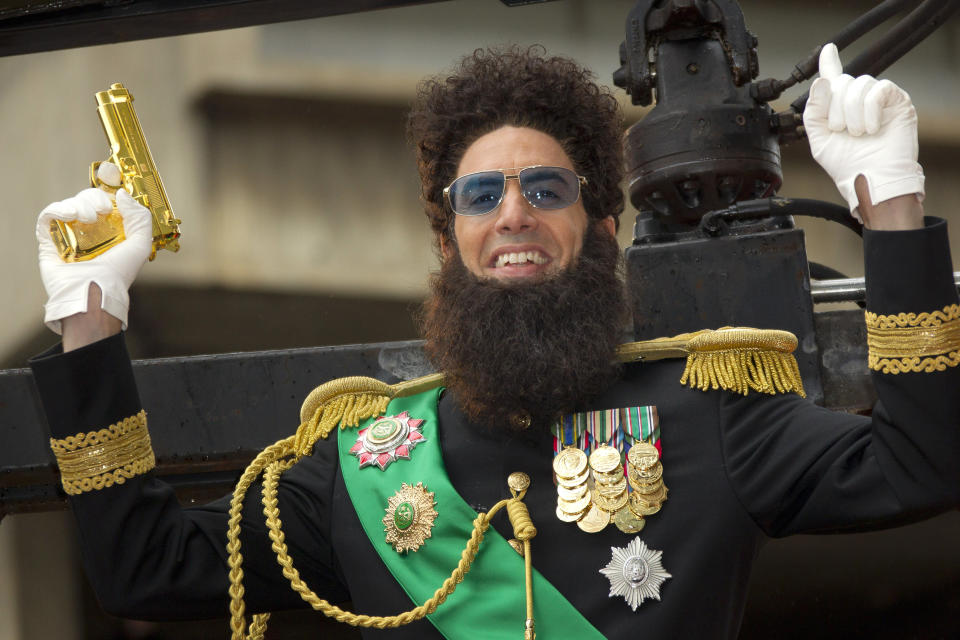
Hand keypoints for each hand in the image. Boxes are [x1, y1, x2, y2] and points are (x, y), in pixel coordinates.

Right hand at [36, 165, 152, 333]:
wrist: (93, 291)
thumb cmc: (118, 272)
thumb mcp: (140, 244)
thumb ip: (140, 217)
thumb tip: (123, 194)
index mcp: (110, 231)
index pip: (106, 202)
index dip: (108, 190)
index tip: (112, 180)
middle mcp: (89, 231)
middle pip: (88, 200)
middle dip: (95, 198)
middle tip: (103, 209)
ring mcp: (69, 235)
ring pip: (69, 205)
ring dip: (79, 204)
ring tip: (87, 217)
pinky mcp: (49, 240)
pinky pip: (48, 215)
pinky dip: (58, 209)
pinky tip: (70, 214)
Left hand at [803, 43, 923, 225]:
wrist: (870, 179)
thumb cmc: (847, 164)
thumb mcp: (819, 139)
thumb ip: (813, 111)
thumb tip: (821, 81)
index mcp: (839, 108)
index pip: (833, 79)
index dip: (829, 63)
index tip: (828, 49)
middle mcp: (858, 100)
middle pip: (841, 82)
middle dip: (835, 108)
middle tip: (842, 130)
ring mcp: (878, 99)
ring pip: (859, 84)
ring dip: (852, 112)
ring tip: (857, 133)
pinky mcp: (896, 101)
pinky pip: (878, 90)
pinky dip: (869, 111)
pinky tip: (871, 129)